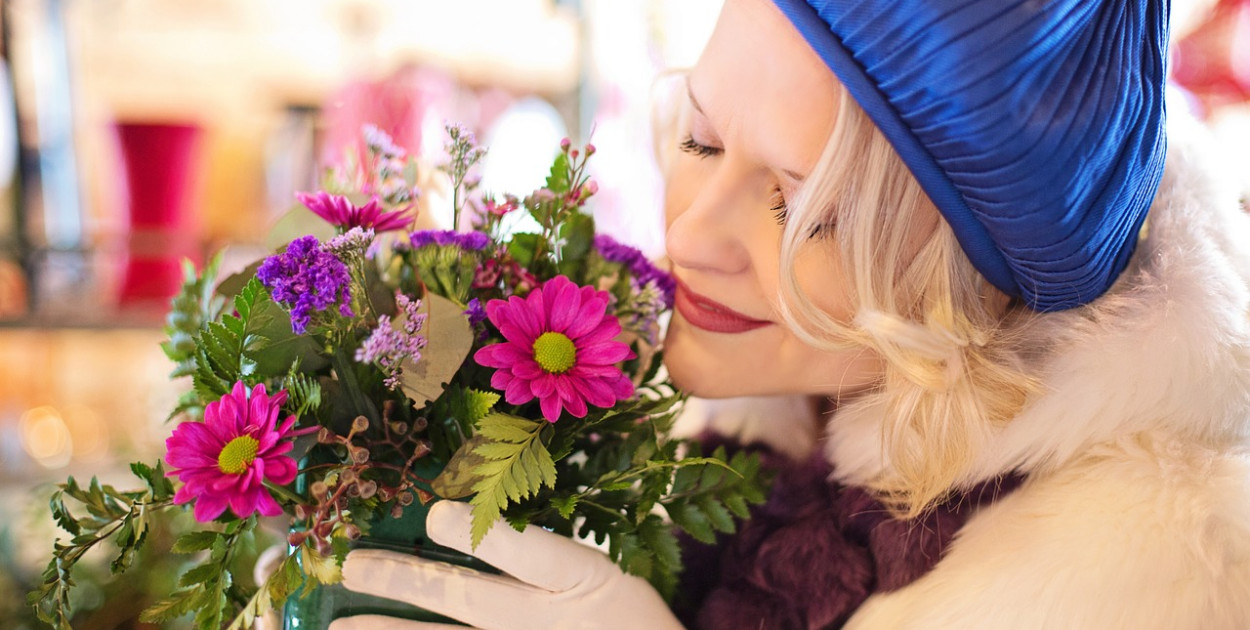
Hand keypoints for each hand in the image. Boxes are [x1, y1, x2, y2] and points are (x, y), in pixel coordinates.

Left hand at [328, 501, 683, 629]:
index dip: (488, 535)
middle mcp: (542, 620)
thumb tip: (456, 510)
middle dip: (408, 580)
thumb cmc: (619, 616)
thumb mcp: (597, 571)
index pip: (533, 555)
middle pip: (469, 598)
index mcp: (578, 579)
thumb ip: (539, 548)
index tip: (437, 514)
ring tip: (342, 624)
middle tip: (355, 565)